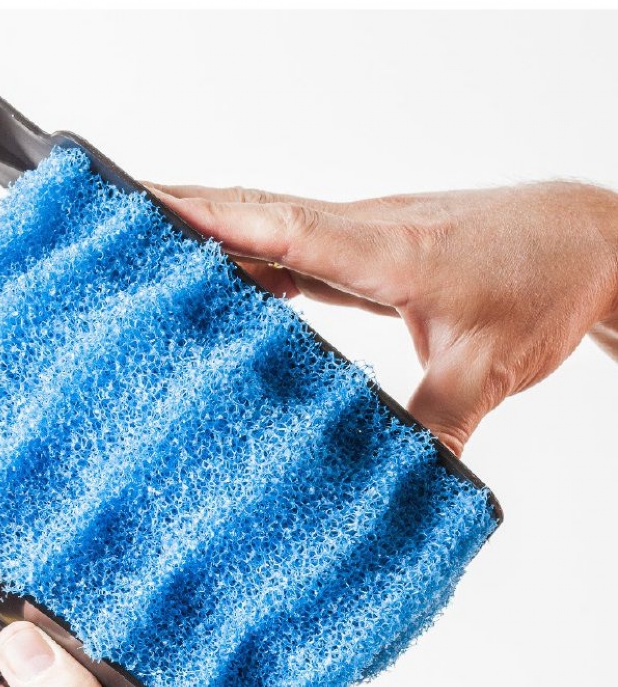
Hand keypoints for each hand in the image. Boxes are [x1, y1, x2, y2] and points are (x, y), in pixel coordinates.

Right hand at [150, 181, 617, 455]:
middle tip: (116, 211)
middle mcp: (364, 232)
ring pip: (270, 224)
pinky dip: (248, 253)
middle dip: (184, 209)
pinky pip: (292, 246)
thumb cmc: (546, 281)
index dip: (216, 223)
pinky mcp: (366, 249)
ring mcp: (362, 237)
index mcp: (388, 251)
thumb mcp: (493, 364)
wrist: (590, 239)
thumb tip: (398, 477)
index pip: (286, 229)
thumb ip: (439, 420)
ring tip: (144, 239)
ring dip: (210, 226)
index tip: (151, 211)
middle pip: (258, 212)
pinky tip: (220, 274)